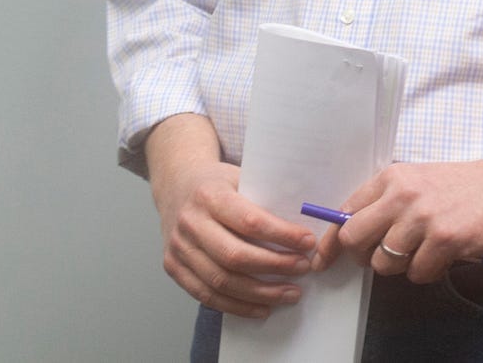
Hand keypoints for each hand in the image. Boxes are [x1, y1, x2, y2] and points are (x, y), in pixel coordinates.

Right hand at [148, 117, 315, 319]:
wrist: (176, 185)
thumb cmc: (217, 183)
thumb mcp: (239, 176)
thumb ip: (265, 196)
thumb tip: (309, 217)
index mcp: (209, 195)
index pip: (249, 221)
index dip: (282, 236)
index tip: (308, 243)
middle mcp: (190, 222)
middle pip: (235, 256)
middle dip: (275, 267)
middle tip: (303, 269)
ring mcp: (178, 248)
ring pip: (222, 282)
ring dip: (261, 294)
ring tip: (290, 293)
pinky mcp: (173, 268)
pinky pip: (206, 296)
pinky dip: (237, 306)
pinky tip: (262, 307)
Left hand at [316, 157, 482, 283]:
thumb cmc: (466, 186)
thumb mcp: (420, 181)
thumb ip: (388, 201)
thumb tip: (350, 232)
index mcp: (393, 177)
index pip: (346, 212)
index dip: (331, 241)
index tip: (323, 259)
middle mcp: (403, 194)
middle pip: (355, 239)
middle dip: (365, 256)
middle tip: (386, 256)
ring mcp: (425, 217)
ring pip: (385, 263)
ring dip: (402, 266)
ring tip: (426, 250)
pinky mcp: (447, 239)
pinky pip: (418, 273)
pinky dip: (429, 272)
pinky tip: (446, 255)